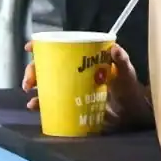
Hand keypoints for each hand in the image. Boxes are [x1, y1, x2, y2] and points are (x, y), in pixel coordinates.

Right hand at [23, 41, 152, 131]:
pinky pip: (50, 102)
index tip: (30, 48)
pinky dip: (40, 103)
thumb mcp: (126, 73)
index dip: (44, 46)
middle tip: (30, 80)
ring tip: (30, 91)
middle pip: (47, 65)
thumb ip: (122, 61)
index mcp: (85, 59)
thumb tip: (115, 47)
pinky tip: (35, 106)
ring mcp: (72, 88)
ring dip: (34, 85)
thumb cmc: (129, 89)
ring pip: (45, 82)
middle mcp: (75, 71)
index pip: (62, 48)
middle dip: (34, 69)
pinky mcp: (71, 104)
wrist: (131, 113)